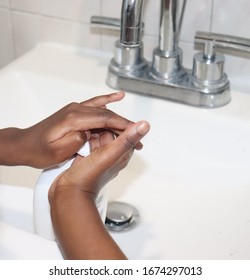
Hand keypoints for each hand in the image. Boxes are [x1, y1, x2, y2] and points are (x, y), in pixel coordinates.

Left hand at [0, 92, 140, 167]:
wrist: (25, 144)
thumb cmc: (39, 150)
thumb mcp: (57, 152)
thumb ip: (76, 140)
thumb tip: (90, 133)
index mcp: (73, 119)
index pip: (105, 119)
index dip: (123, 126)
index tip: (136, 134)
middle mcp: (76, 109)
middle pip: (107, 114)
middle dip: (125, 126)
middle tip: (139, 139)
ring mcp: (75, 108)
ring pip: (103, 110)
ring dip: (119, 119)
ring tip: (133, 128)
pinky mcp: (75, 111)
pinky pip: (95, 103)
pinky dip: (108, 100)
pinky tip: (118, 96)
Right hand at [49, 120, 149, 198]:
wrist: (69, 192)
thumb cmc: (89, 177)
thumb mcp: (110, 154)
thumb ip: (127, 139)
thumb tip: (144, 125)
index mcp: (122, 153)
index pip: (123, 131)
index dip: (114, 123)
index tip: (104, 120)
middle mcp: (112, 154)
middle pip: (109, 132)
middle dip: (99, 128)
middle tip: (90, 132)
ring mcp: (100, 156)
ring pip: (98, 136)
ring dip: (91, 133)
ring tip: (83, 138)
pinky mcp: (89, 158)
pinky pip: (89, 143)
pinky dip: (84, 140)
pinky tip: (78, 141)